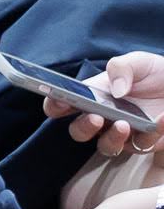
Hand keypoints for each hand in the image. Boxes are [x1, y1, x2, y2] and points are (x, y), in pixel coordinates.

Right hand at [42, 51, 163, 157]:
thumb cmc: (158, 73)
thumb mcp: (139, 62)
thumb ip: (121, 68)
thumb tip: (115, 90)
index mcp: (92, 96)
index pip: (62, 105)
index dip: (55, 105)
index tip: (60, 100)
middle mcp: (103, 117)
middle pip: (79, 131)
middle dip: (83, 126)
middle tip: (95, 117)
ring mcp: (123, 133)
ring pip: (106, 146)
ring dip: (111, 138)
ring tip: (124, 124)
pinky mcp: (145, 142)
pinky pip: (143, 144)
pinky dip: (152, 132)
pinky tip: (161, 118)